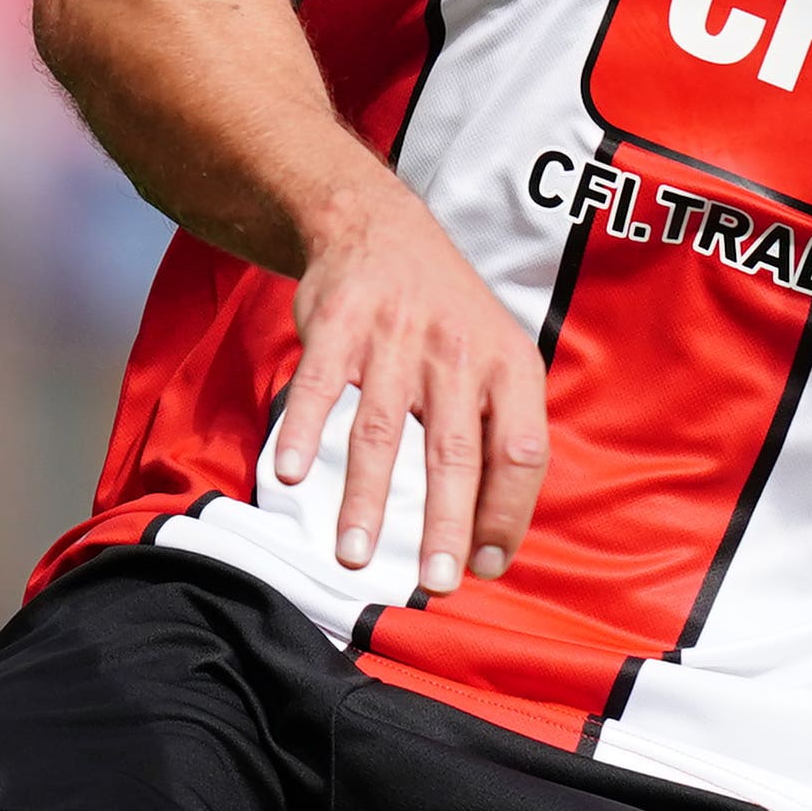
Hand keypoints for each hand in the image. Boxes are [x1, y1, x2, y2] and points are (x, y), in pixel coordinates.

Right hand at [272, 172, 547, 593]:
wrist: (382, 229)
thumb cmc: (447, 317)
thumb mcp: (497, 359)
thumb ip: (498, 436)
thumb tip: (493, 540)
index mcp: (509, 366)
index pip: (521, 451)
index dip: (508, 513)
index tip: (485, 566)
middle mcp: (458, 353)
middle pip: (455, 450)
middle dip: (446, 523)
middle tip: (436, 582)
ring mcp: (397, 338)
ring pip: (381, 431)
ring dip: (366, 499)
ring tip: (354, 555)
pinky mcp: (341, 325)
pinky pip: (319, 387)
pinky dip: (301, 431)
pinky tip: (290, 475)